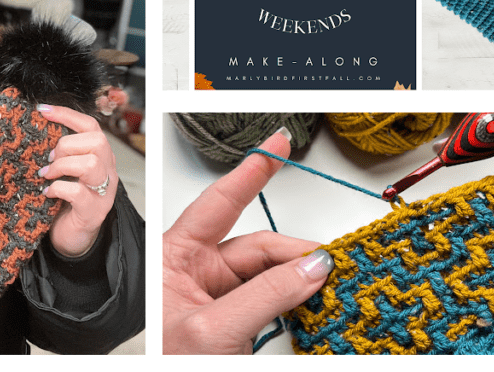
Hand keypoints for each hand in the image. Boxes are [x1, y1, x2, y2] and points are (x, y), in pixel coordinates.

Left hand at [37, 104, 117, 256]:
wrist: (72, 239)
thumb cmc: (66, 204)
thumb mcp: (65, 172)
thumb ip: (61, 154)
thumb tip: (38, 131)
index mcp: (100, 158)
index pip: (91, 126)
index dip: (67, 114)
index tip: (43, 110)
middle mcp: (107, 172)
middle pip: (96, 141)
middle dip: (66, 146)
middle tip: (49, 160)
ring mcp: (103, 192)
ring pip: (90, 164)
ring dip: (62, 166)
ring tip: (47, 175)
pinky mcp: (93, 212)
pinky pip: (78, 192)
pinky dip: (57, 189)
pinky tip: (47, 193)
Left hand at [163, 130, 333, 353]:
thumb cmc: (162, 366)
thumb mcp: (213, 331)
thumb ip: (266, 297)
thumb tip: (311, 269)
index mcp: (174, 258)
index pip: (220, 203)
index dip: (251, 170)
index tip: (276, 143)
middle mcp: (194, 271)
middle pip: (256, 245)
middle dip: (295, 252)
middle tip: (332, 263)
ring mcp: (214, 296)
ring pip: (269, 274)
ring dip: (300, 279)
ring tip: (329, 284)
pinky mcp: (231, 320)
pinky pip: (270, 299)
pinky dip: (295, 300)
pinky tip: (314, 302)